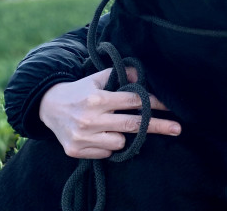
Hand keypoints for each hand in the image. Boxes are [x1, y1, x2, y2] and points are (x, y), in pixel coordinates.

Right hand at [39, 67, 180, 158]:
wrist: (48, 107)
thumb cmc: (81, 90)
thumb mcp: (99, 78)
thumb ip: (122, 75)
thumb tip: (143, 74)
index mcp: (97, 98)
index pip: (134, 101)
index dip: (154, 103)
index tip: (171, 107)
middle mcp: (90, 118)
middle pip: (133, 124)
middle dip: (158, 126)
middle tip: (178, 128)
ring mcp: (83, 136)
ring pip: (120, 142)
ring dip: (123, 135)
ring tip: (112, 125)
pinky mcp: (76, 150)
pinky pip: (106, 152)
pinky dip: (108, 145)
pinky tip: (99, 134)